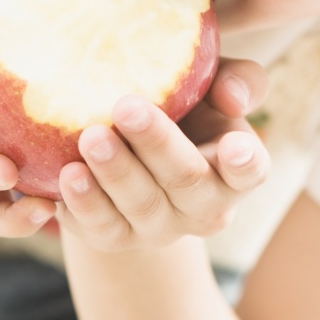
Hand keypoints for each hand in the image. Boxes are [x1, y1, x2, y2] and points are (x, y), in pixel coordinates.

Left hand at [0, 59, 271, 253]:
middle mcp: (205, 206)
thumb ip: (234, 81)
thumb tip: (231, 98)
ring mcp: (161, 228)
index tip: (234, 145)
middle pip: (187, 181)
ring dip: (116, 172)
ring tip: (91, 137)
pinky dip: (84, 203)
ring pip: (142, 205)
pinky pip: (101, 227)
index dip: (245, 162)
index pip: (251, 169)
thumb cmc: (182, 108)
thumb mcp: (209, 87)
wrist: (133, 151)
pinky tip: (68, 174)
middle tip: (126, 107)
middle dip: (157, 144)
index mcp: (236, 168)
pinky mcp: (116, 238)